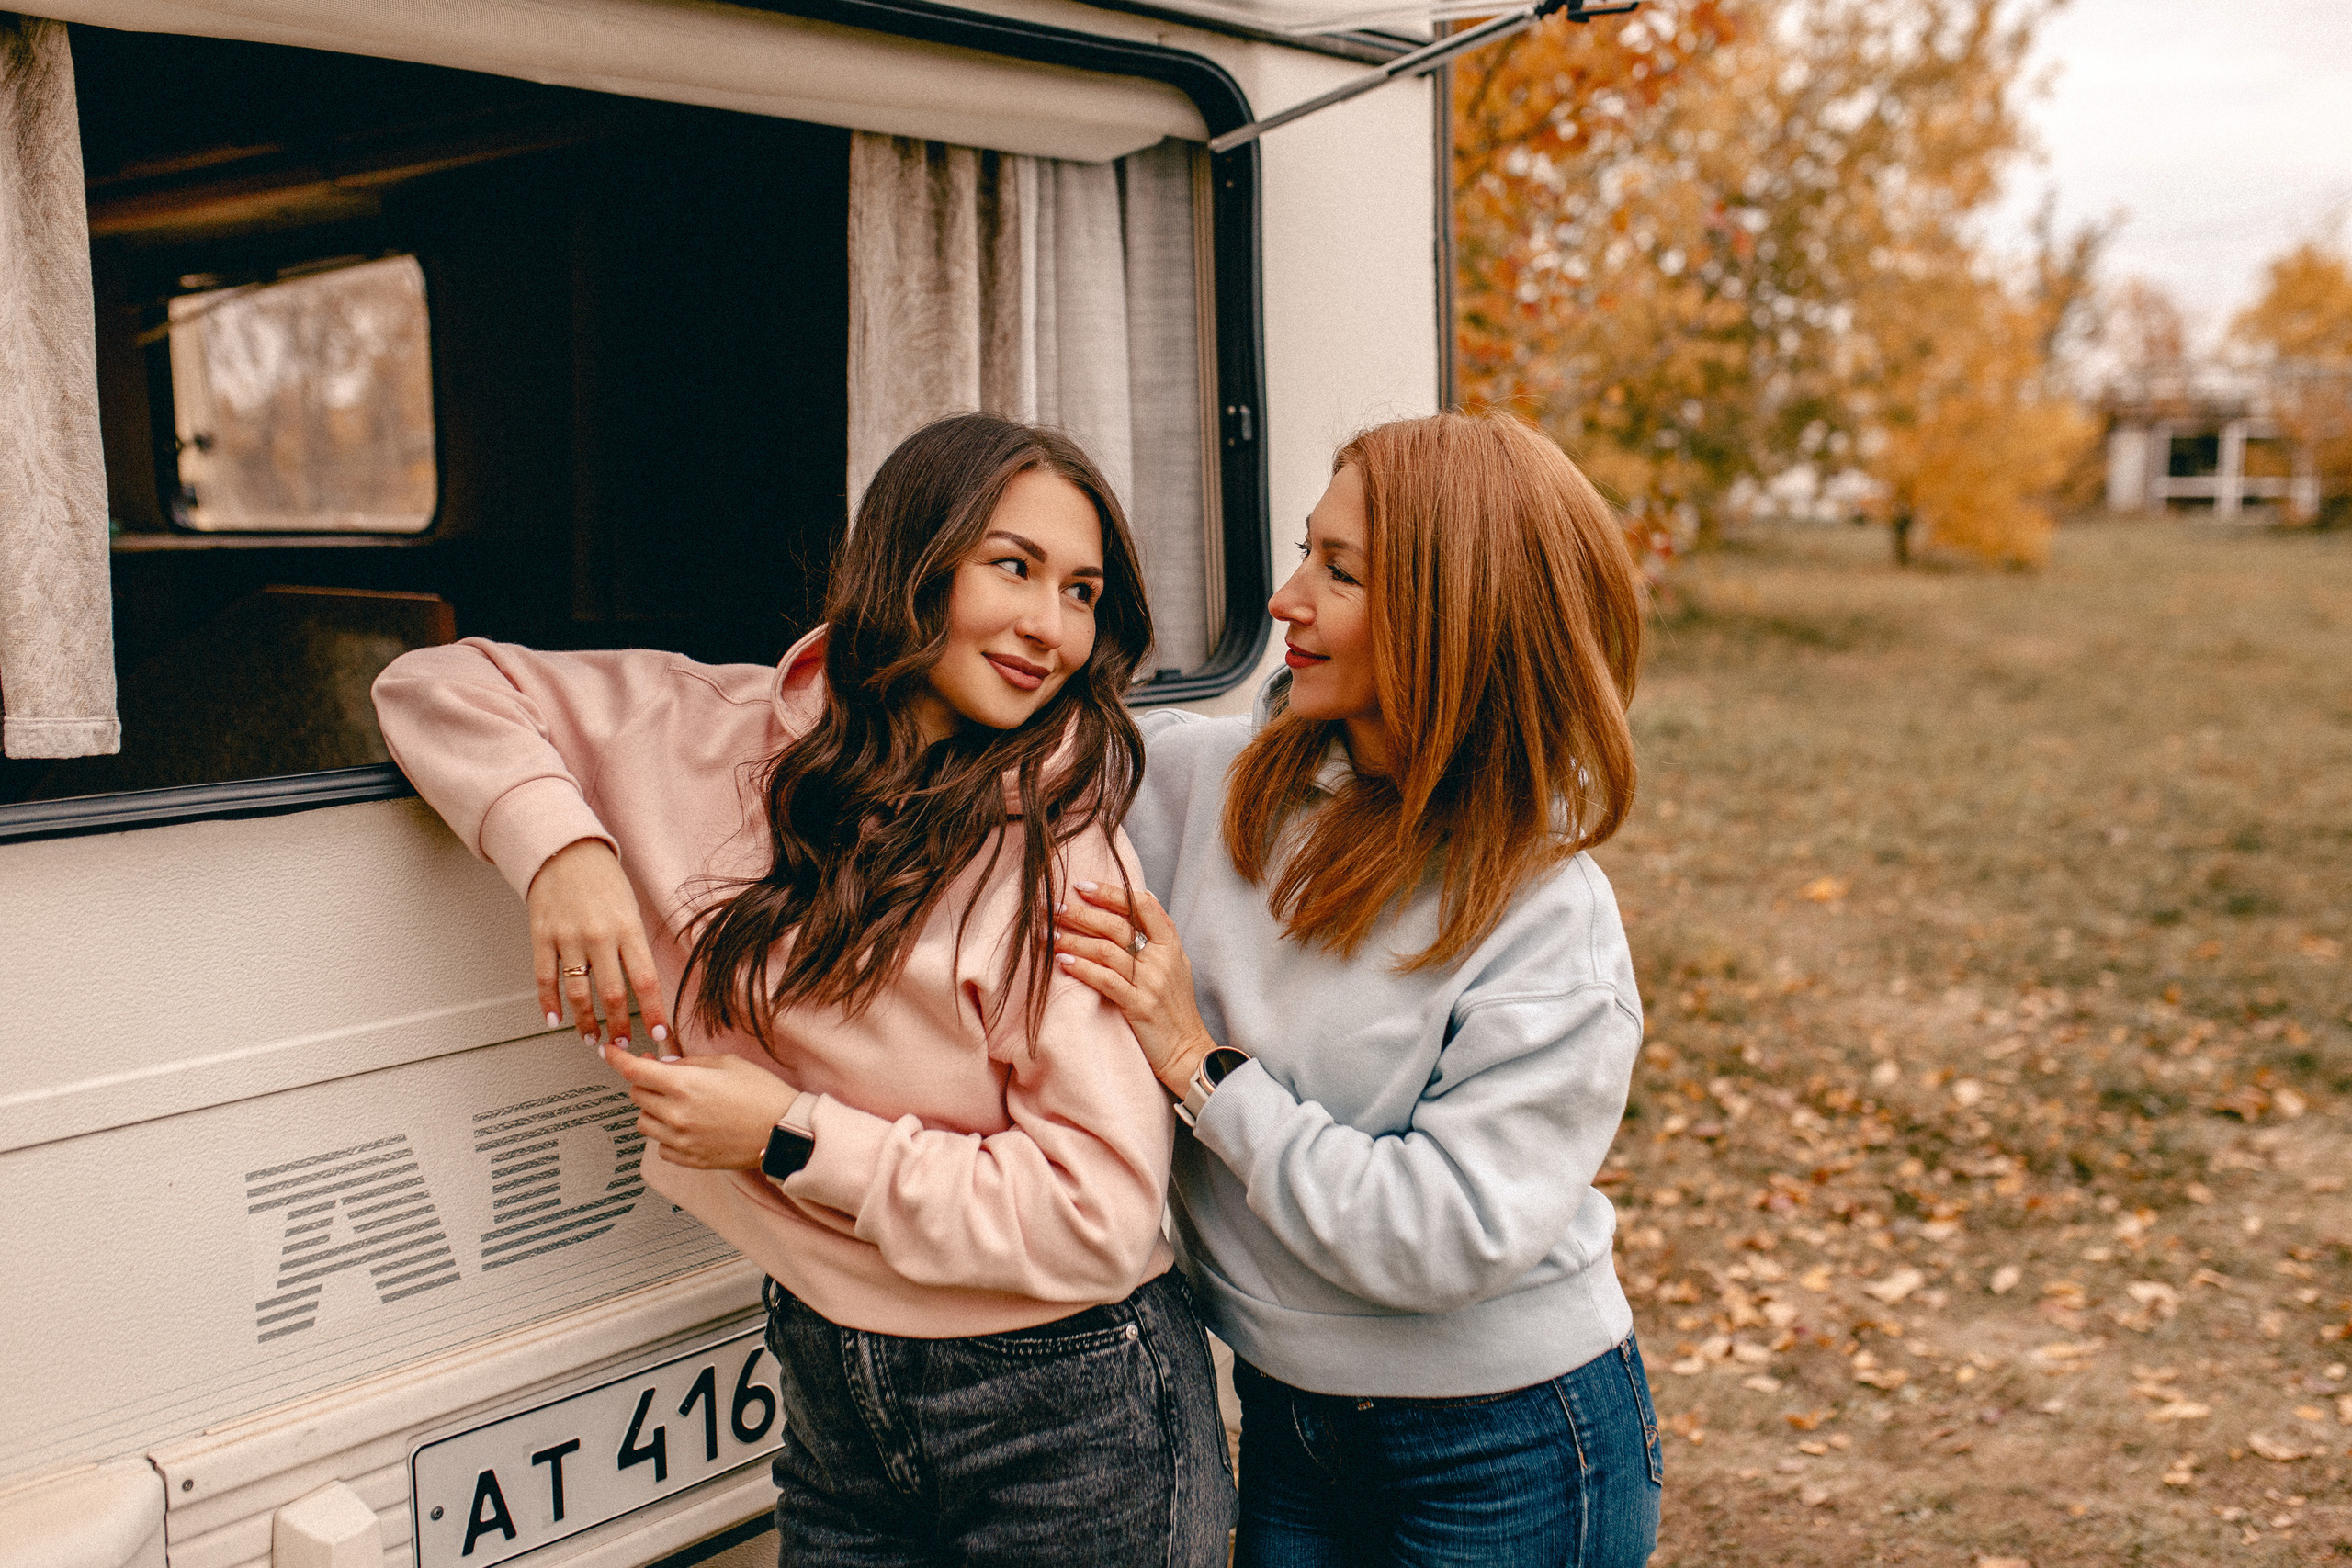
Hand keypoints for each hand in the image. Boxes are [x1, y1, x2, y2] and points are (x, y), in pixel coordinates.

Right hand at [527, 838, 671, 1048]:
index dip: (653, 1012)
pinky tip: (556, 1019)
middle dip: (619, 1026)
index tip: (659, 1035)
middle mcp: (599, 936)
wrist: (566, 852)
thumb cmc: (605, 882)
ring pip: (578, 993)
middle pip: (612, 994)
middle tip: (623, 1044)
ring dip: (586, 1022)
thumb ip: (635, 948)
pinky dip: (549, 1004)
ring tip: (592, 1037)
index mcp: (628, 929)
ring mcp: (568, 938)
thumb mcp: (631, 911)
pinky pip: (545, 979)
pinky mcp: (542, 938)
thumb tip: (644, 989)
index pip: (646, 980)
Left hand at [602, 1045, 799, 1169]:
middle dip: (645, 1083)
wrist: (784, 1132)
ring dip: (653, 1110)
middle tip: (665, 1078)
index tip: (609, 1053)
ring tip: (679, 1105)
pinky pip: (660, 1147)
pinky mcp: (689, 1159)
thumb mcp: (727, 1064)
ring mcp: (681, 1140)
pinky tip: (687, 1126)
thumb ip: (689, 1063)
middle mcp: (677, 1114)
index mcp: (685, 1085)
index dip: (616, 1059)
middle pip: (637, 1095)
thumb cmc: (763, 1094)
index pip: (634, 1071)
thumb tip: (664, 1065)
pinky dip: (666, 1135)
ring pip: (643, 1122)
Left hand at [1053, 881, 1216, 1097]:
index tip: (1082, 886)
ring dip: (1073, 940)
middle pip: (1117, 925)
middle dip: (1082, 914)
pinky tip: (1062, 962)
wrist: (1188, 1051)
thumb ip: (1160, 935)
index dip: (1111, 892)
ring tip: (1048, 935)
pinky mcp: (1139, 1007)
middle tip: (1055, 908)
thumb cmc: (1176, 1008)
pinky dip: (1082, 968)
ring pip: (1106, 951)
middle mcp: (1162, 959)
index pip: (1141, 905)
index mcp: (1170, 945)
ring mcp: (1151, 983)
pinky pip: (1105, 981)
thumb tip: (1144, 898)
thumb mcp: (1177, 965)